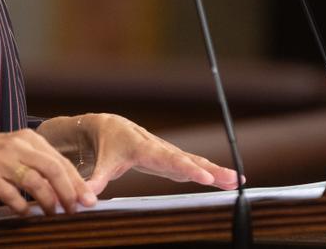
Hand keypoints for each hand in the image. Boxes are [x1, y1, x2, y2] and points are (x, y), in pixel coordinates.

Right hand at [0, 127, 97, 215]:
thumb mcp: (14, 151)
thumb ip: (37, 164)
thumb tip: (66, 187)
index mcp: (28, 138)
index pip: (60, 161)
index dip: (77, 182)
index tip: (89, 199)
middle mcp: (16, 146)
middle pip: (53, 169)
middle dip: (69, 192)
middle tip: (77, 209)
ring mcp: (0, 160)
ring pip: (35, 182)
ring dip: (49, 202)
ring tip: (55, 214)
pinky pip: (11, 195)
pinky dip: (22, 207)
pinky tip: (27, 214)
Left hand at [68, 114, 242, 195]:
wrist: (111, 127)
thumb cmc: (107, 147)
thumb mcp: (101, 163)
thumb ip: (96, 179)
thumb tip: (86, 197)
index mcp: (144, 148)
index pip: (169, 160)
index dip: (187, 169)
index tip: (205, 177)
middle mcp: (161, 148)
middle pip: (189, 159)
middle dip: (211, 169)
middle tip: (232, 179)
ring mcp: (169, 153)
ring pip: (196, 161)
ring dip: (217, 170)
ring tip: (238, 181)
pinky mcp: (172, 159)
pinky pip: (194, 165)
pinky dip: (212, 171)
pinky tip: (229, 181)